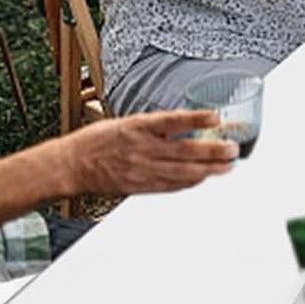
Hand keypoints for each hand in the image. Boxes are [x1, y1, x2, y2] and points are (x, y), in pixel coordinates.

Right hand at [60, 109, 237, 196]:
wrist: (71, 165)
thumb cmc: (97, 140)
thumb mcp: (127, 122)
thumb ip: (155, 125)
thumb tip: (185, 124)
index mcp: (138, 127)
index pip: (173, 121)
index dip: (196, 119)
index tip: (217, 117)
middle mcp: (142, 148)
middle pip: (184, 150)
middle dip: (212, 152)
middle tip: (233, 150)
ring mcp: (141, 169)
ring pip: (181, 172)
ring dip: (207, 170)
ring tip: (227, 167)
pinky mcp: (138, 186)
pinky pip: (168, 186)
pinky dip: (188, 183)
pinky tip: (202, 179)